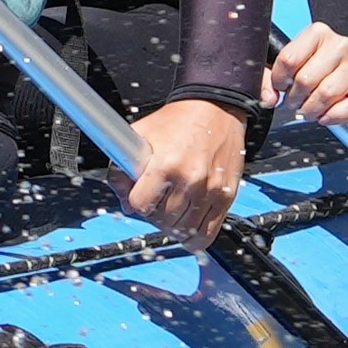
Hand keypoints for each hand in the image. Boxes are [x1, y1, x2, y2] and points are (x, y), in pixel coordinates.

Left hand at [121, 96, 250, 241]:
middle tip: (156, 199)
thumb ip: (122, 167)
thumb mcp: (141, 134)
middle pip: (161, 220)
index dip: (134, 202)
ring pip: (183, 230)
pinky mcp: (225, 197)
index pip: (140, 206)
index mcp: (166, 165)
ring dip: (173, 224)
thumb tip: (122, 198)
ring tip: (171, 207)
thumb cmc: (178, 121)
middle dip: (153, 213)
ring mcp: (210, 191)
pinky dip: (194, 238)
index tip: (137, 196)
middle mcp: (190, 180)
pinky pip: (208, 233)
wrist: (215, 109)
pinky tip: (187, 226)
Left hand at [264, 18, 347, 135]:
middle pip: (306, 79)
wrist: (345, 63)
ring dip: (311, 109)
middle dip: (294, 98)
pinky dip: (333, 116)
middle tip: (293, 102)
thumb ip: (269, 78)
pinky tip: (324, 116)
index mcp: (317, 33)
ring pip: (326, 94)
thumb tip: (269, 99)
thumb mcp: (288, 61)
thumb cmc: (314, 63)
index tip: (281, 86)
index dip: (279, 79)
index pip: (289, 59)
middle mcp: (339, 45)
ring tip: (307, 110)